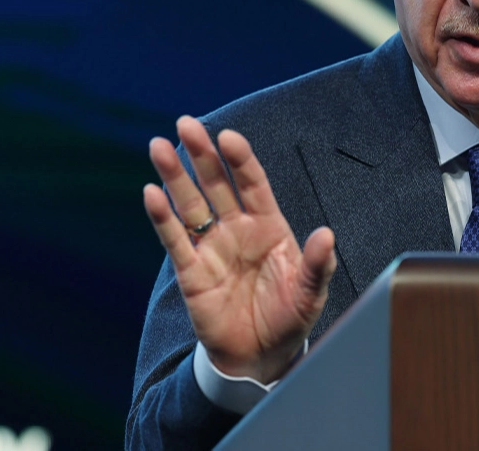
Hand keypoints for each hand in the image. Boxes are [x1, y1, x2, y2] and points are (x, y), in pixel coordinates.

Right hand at [143, 115, 336, 383]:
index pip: (252, 183)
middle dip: (202, 154)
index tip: (228, 137)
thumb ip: (318, 263)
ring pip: (190, 204)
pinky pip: (175, 239)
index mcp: (268, 226)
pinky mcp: (191, 271)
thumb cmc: (289, 317)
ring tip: (159, 146)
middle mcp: (237, 229)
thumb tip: (326, 235)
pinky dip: (162, 217)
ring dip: (174, 176)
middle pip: (216, 184)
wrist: (261, 356)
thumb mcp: (311, 292)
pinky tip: (152, 193)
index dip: (240, 160)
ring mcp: (212, 247)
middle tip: (186, 123)